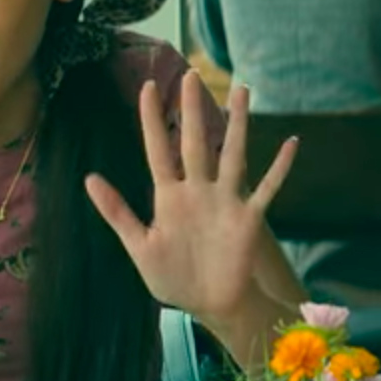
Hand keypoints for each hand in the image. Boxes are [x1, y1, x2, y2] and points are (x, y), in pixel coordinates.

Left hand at [86, 72, 297, 328]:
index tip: (147, 87)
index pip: (158, 149)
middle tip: (191, 75)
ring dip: (238, 124)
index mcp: (169, 196)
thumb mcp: (139, 246)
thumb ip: (117, 212)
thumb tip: (89, 177)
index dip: (152, 119)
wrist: (209, 305)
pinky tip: (291, 143)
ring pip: (233, 154)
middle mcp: (198, 191)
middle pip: (196, 141)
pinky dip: (279, 168)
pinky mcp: (248, 219)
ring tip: (241, 91)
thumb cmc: (173, 278)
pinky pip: (266, 189)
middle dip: (192, 109)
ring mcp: (225, 202)